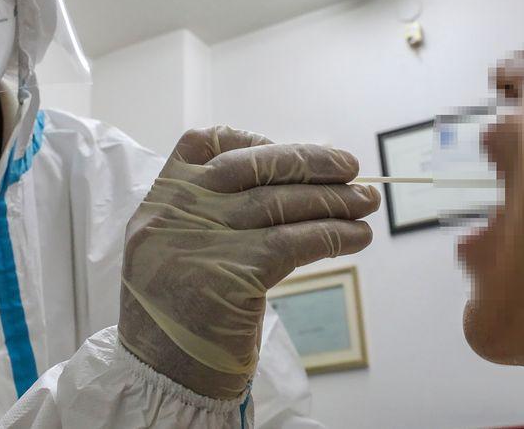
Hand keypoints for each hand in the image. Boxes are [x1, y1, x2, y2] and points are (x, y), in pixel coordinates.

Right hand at [118, 126, 379, 398]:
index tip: (288, 151)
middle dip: (309, 162)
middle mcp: (173, 215)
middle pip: (252, 167)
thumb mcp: (176, 255)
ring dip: (333, 200)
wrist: (163, 383)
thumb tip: (289, 188)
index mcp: (156, 204)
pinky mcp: (232, 275)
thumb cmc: (180, 321)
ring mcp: (200, 243)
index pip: (201, 144)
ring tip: (366, 205)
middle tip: (351, 168)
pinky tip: (355, 237)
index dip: (253, 141)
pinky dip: (332, 235)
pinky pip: (294, 241)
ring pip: (279, 203)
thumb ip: (211, 218)